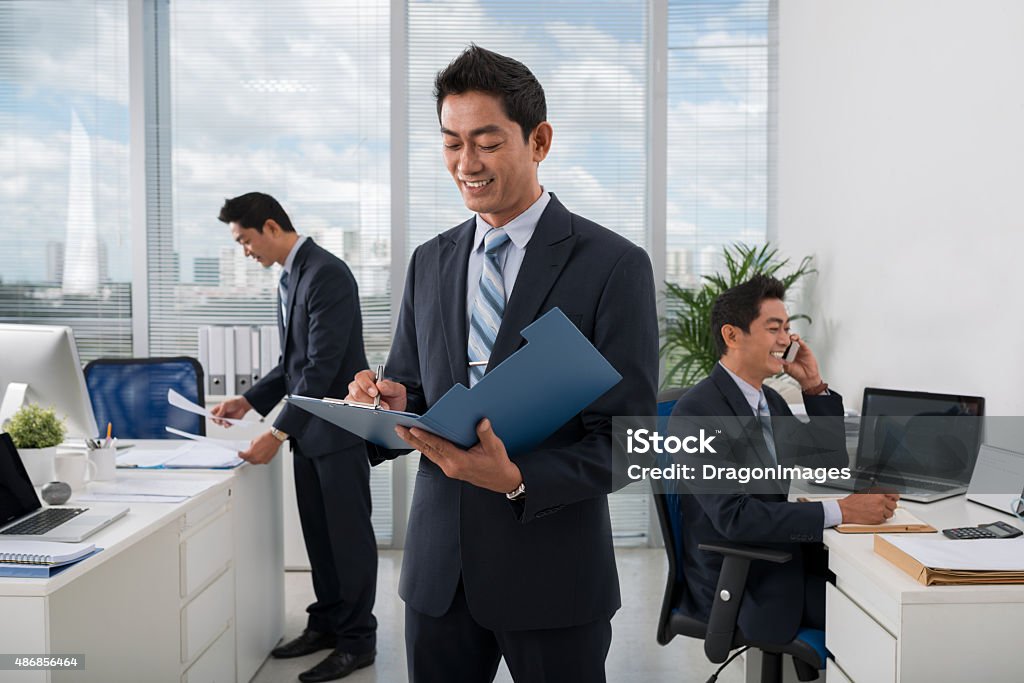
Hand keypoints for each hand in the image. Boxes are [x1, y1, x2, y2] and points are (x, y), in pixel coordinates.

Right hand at [210, 396, 252, 426]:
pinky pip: (226, 426)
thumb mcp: (225, 405)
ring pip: (219, 424)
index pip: (211, 414)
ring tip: (224, 421)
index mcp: (217, 410)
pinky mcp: (230, 422)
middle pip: (214, 420)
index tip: (211, 417)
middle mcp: (220, 415)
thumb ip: (220, 411)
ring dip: (221, 423)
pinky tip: (227, 424)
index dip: (210, 416)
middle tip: (219, 420)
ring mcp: (224, 419)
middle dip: (216, 420)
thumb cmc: (233, 403)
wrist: (242, 405)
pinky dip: (226, 425)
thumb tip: (216, 417)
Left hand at [239, 430, 281, 464]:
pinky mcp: (267, 461)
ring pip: (254, 462)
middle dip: (246, 457)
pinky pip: (260, 462)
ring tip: (253, 455)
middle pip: (248, 460)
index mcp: (251, 453)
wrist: (274, 438)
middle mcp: (256, 458)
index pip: (242, 456)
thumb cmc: (266, 438)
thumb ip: (250, 448)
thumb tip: (249, 450)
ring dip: (252, 459)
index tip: (240, 453)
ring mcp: (262, 460)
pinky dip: (259, 459)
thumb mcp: (254, 442)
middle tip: (246, 454)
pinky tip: (259, 455)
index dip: (240, 454)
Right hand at [347, 369, 406, 411]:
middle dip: (368, 400)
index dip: (366, 384)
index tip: (375, 393)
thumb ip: (391, 386)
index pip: (361, 377)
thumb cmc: (393, 398)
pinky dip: (362, 414)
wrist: (395, 411)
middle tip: (380, 406)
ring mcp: (355, 398)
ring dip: (366, 408)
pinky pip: (353, 411)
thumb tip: (380, 385)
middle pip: (356, 391)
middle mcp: (359, 387)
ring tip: (379, 412)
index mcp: (369, 377)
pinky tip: (371, 416)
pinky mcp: (354, 409)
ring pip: (353, 402)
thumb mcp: (398, 390)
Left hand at [396, 418, 522, 493]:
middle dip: (412, 439)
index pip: (439, 447)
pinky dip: (425, 446)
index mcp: (460, 462)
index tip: (413, 430)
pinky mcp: (450, 468)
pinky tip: (419, 439)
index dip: (425, 437)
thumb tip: (481, 422)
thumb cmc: (498, 464)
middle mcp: (451, 467)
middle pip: (428, 450)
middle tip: (399, 428)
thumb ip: (486, 434)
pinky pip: (434, 455)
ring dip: (416, 443)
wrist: (502, 481)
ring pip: (429, 453)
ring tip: (404, 431)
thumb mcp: (495, 447)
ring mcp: (449, 469)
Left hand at [782, 334, 823, 390]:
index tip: (775, 340)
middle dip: (785, 337)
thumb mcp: (787, 368)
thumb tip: (777, 358)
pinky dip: (801, 342)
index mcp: (786, 354)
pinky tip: (798, 341)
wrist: (807, 377)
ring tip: (791, 338)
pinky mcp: (806, 350)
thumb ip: (783, 362)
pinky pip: (803, 344)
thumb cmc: (797, 373)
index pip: (782, 345)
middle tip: (783, 337)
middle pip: (788, 340)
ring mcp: (799, 349)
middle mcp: (792, 350)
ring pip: (796, 340)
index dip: (779, 342)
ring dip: (793, 337)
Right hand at [838, 493, 899, 523]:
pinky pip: (885, 519)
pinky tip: (874, 515)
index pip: (893, 494)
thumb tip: (885, 496)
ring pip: (890, 513)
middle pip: (894, 505)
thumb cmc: (853, 502)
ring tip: (878, 512)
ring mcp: (880, 510)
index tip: (895, 499)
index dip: (895, 497)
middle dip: (890, 506)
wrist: (847, 510)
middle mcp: (880, 500)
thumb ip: (877, 493)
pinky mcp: (878, 519)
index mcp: (878, 492)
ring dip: (886, 513)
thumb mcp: (865, 492)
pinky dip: (881, 518)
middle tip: (884, 507)